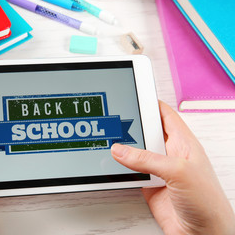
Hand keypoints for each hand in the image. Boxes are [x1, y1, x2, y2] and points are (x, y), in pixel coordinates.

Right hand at [111, 101, 234, 234]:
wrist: (202, 234)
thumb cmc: (207, 202)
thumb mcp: (179, 172)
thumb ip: (147, 159)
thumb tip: (121, 150)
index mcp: (183, 143)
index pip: (165, 115)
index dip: (150, 103)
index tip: (133, 95)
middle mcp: (169, 154)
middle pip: (146, 132)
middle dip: (131, 126)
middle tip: (114, 121)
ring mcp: (158, 170)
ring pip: (135, 153)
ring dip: (123, 149)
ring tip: (109, 141)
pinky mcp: (148, 185)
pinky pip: (130, 172)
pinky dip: (120, 168)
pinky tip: (112, 165)